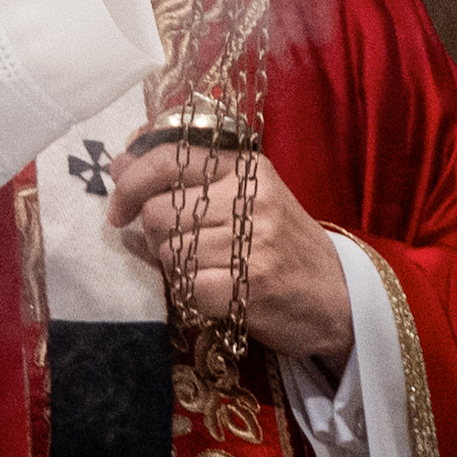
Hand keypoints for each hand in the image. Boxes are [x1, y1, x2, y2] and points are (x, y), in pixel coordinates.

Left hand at [106, 138, 354, 370]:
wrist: (339, 297)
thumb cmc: (284, 246)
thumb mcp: (249, 200)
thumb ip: (191, 184)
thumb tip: (117, 169)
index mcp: (247, 168)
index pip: (169, 158)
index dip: (130, 182)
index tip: (118, 207)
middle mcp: (251, 196)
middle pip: (159, 211)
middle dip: (154, 236)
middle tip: (176, 249)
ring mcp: (254, 240)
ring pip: (169, 252)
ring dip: (174, 268)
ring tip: (205, 270)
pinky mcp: (251, 283)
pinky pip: (188, 286)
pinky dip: (191, 294)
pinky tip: (214, 292)